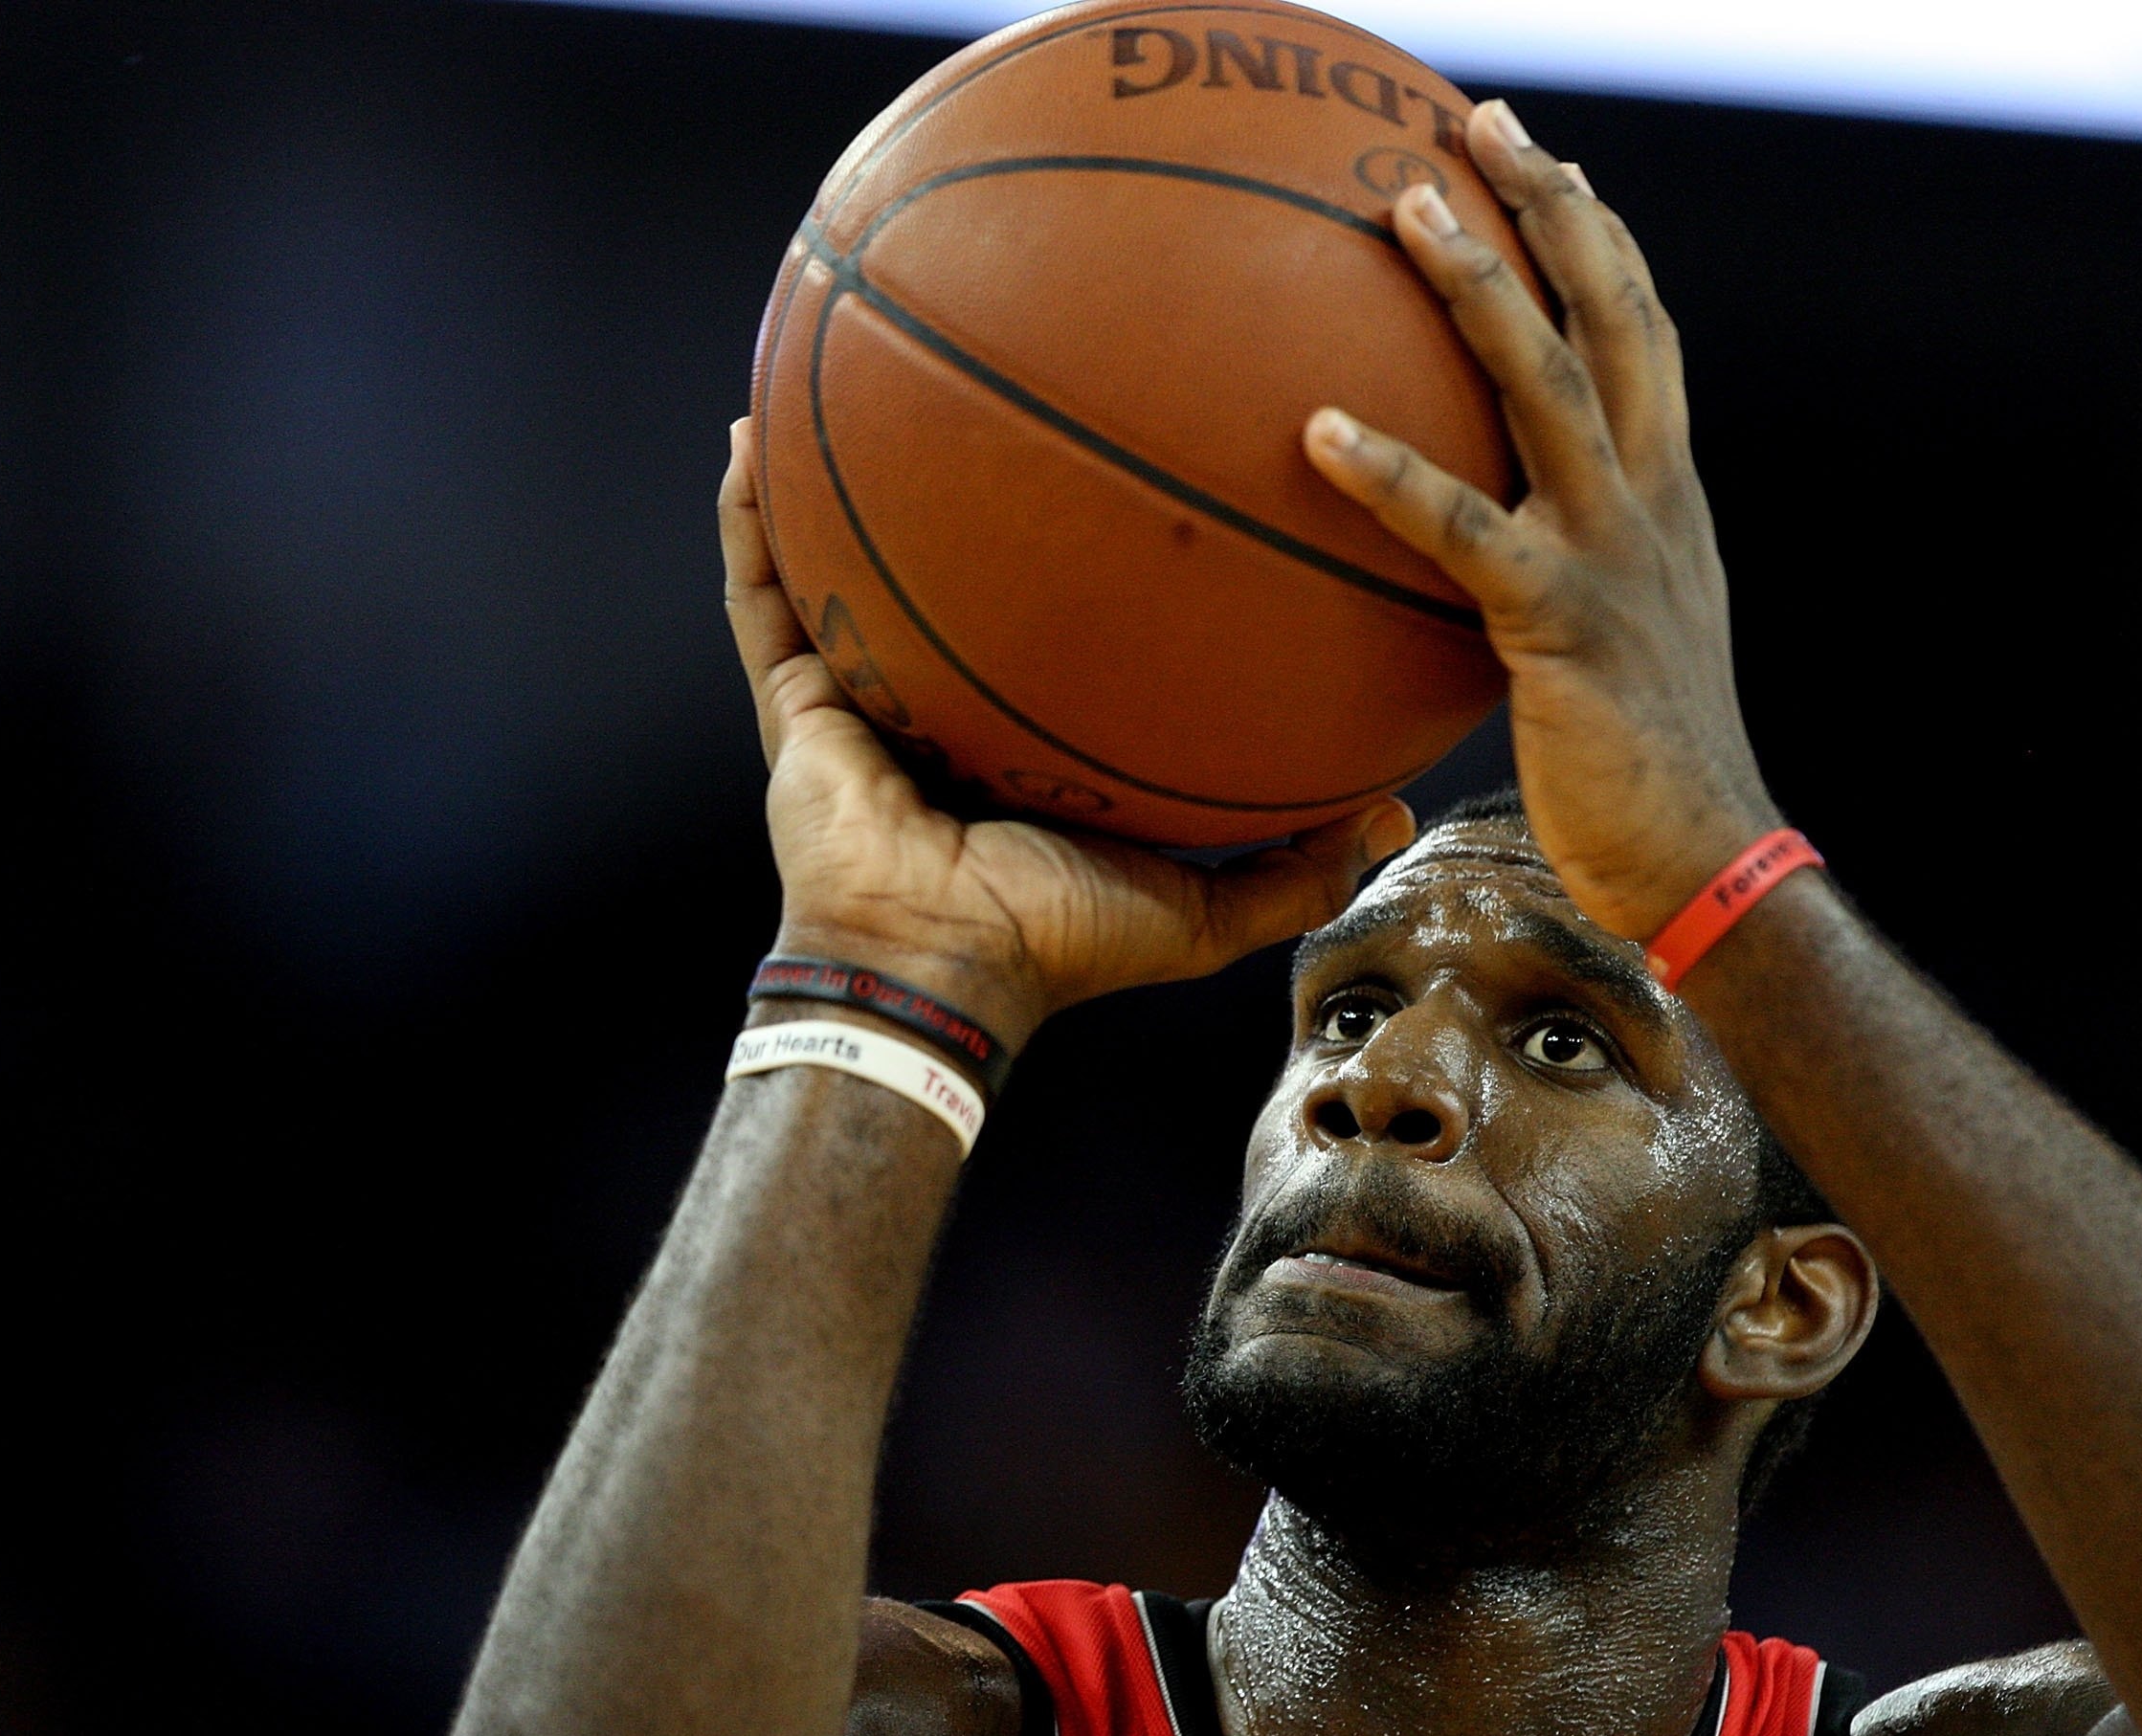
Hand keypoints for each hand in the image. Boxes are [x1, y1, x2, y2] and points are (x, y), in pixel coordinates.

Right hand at [721, 420, 1411, 1048]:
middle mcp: (940, 696)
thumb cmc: (1059, 942)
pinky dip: (749, 517)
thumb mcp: (1204, 907)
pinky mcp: (795, 696)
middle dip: (957, 481)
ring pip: (837, 557)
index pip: (1050, 623)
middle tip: (989, 382)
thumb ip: (1297, 866)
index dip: (1076, 549)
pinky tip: (747, 433)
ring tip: (839, 362)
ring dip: (831, 470)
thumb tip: (1394, 816)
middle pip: (946, 568)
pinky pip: (763, 590)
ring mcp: (861, 690)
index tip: (1121, 461)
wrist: (940, 967)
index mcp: (1023, 732)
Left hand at [1301, 100, 1782, 941]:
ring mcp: (1614, 552)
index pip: (1644, 334)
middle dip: (1551, 207)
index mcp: (1669, 497)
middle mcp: (1653, 499)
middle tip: (1479, 121)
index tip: (1549, 162)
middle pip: (1612, 313)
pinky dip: (1390, 472)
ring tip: (1399, 209)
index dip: (1600, 240)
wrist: (1706, 859)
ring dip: (1477, 286)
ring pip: (1548, 383)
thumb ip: (1560, 577)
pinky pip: (1462, 528)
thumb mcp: (1615, 644)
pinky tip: (1314, 428)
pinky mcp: (1560, 622)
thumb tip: (1479, 561)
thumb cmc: (1642, 771)